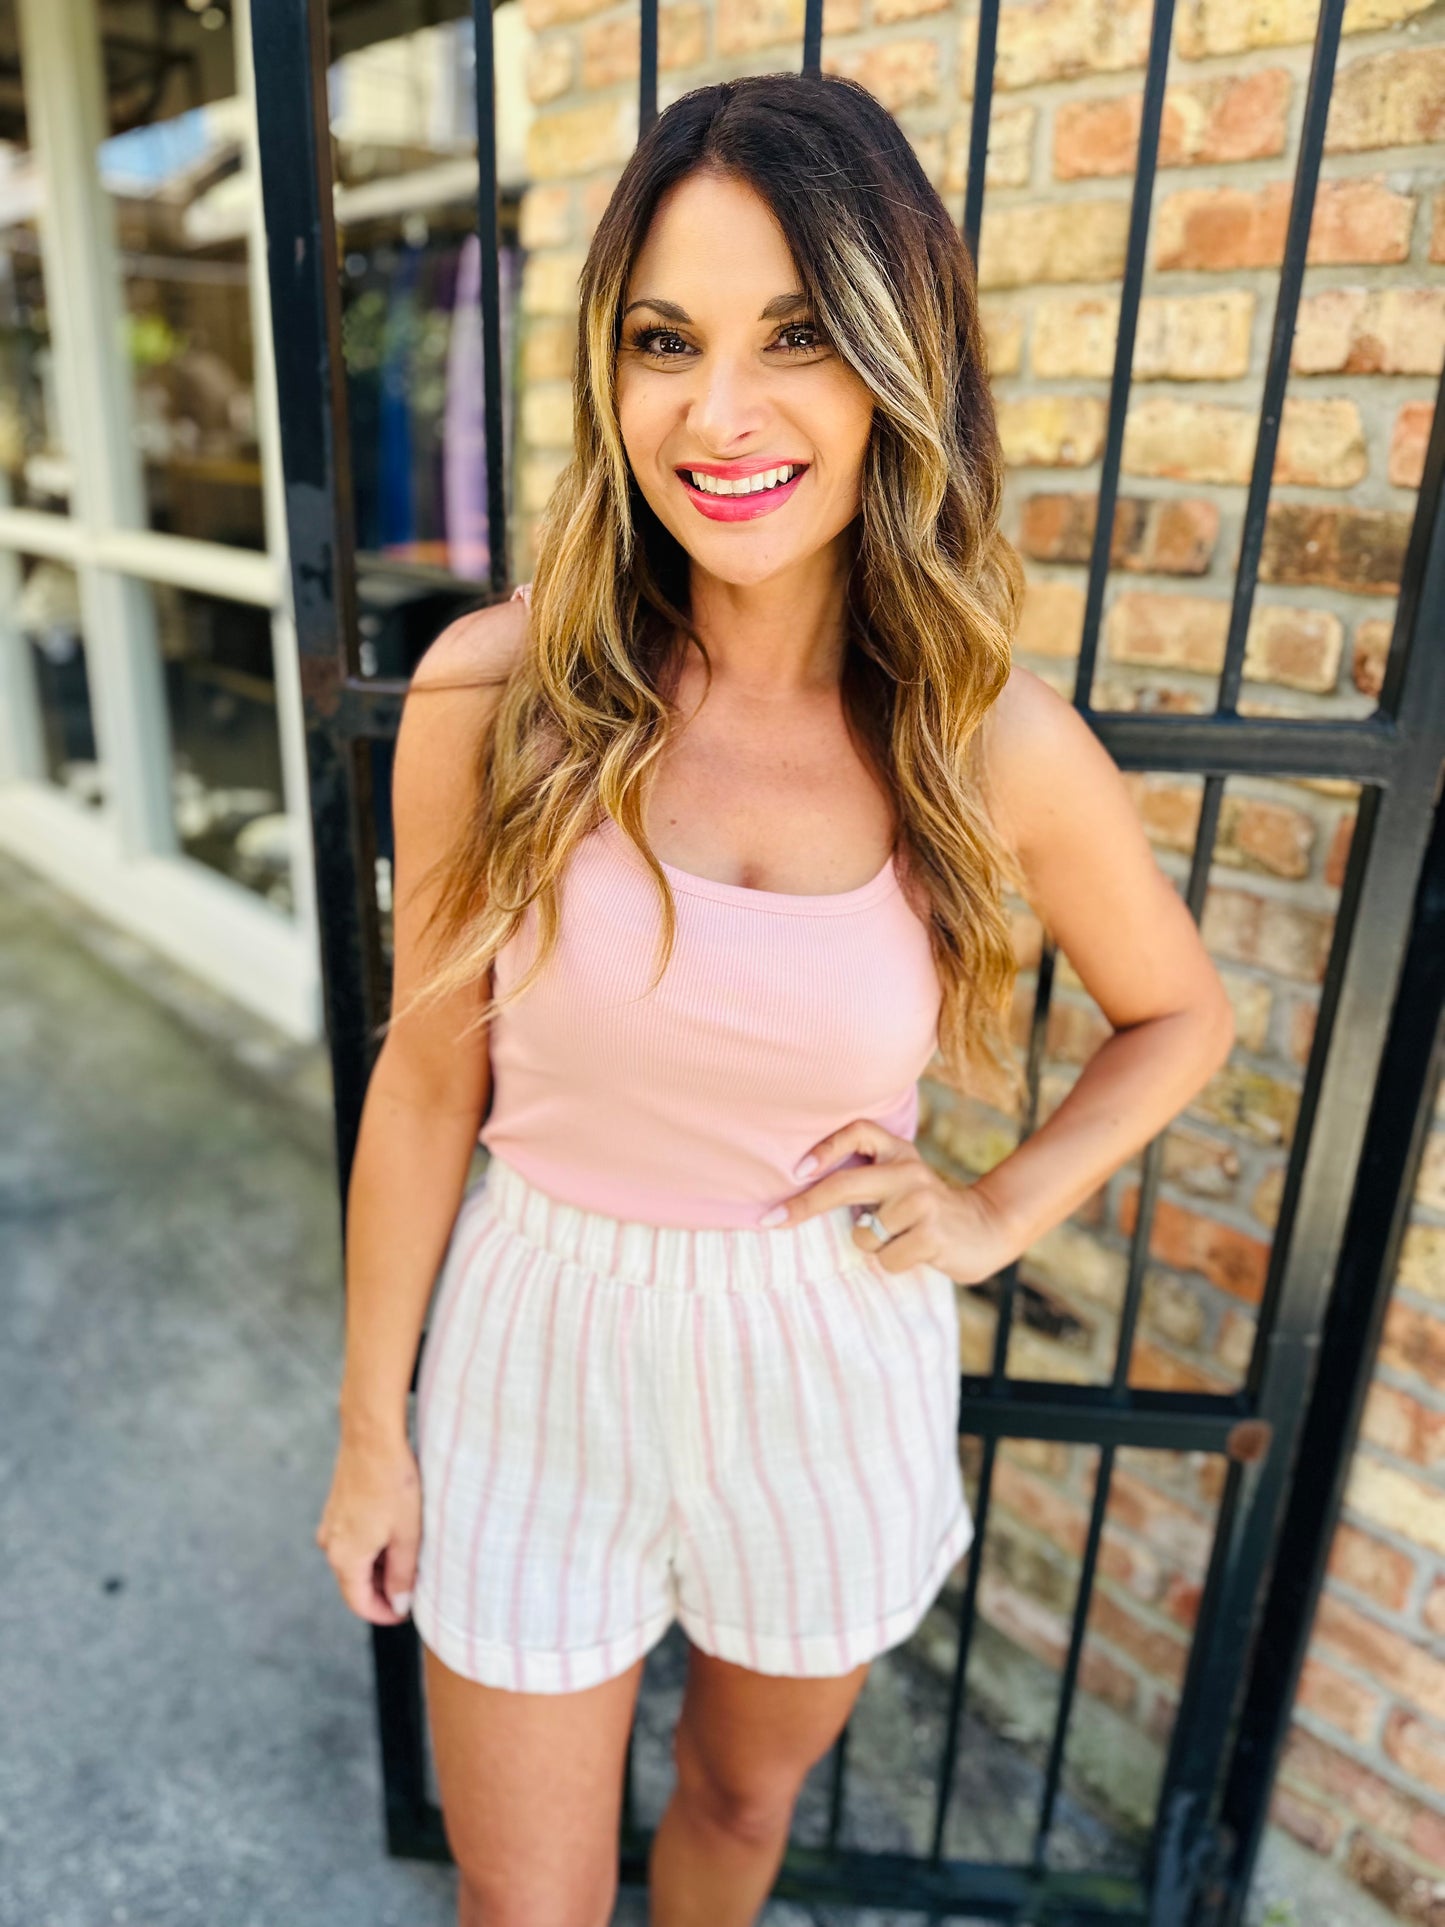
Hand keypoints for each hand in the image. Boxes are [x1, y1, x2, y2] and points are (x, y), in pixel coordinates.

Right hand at [315, 1427, 421, 1626]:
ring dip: (380, 1568)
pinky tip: (397, 1534)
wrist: (372, 1436)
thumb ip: (403, 1575)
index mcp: (345, 1558)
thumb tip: (399, 1606)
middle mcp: (330, 1545)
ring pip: (355, 1562)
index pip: (359, 1604)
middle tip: (416, 1586)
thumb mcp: (407, 1534)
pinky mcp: (336, 1509)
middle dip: (384, 1591)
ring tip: (411, 1557)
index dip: (384, 1615)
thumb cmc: (394, 1483)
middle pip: (355, 1585)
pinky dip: (373, 1548)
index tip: (408, 1614)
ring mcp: (330, 1525)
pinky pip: (352, 1541)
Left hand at [769, 1119, 1018, 1285]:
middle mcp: (909, 1171)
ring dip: (874, 1246)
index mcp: (899, 1154)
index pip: (859, 1132)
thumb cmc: (926, 1209)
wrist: (985, 1228)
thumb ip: (868, 1177)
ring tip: (900, 1238)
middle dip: (804, 1205)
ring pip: (864, 1235)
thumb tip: (804, 1187)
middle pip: (846, 1185)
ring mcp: (922, 1202)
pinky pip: (885, 1258)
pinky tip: (916, 1252)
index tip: (797, 1170)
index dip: (826, 1147)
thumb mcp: (901, 1180)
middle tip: (771, 1220)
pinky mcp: (932, 1234)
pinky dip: (892, 1262)